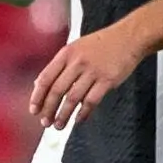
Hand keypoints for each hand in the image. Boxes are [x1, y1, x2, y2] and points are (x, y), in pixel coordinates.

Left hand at [28, 19, 149, 129]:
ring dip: (64, 115)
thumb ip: (58, 65)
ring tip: (59, 125)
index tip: (33, 110)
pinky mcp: (108, 80)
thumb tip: (38, 84)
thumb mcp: (75, 48)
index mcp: (66, 54)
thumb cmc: (100, 44)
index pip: (45, 78)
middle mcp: (77, 62)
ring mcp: (93, 71)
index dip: (37, 96)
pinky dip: (83, 113)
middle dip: (48, 109)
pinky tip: (78, 120)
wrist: (129, 37)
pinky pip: (91, 101)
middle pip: (57, 90)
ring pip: (73, 98)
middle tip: (45, 122)